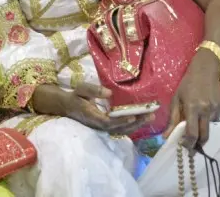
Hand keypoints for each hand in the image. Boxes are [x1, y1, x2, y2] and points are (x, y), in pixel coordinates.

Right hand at [32, 83, 153, 134]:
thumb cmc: (75, 96)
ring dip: (137, 125)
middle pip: (120, 128)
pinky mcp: (106, 126)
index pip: (109, 121)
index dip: (121, 121)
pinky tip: (143, 120)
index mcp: (93, 116)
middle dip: (136, 123)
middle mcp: (99, 125)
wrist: (68, 106)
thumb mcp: (81, 89)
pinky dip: (133, 126)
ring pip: (122, 130)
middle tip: (150, 116)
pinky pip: (121, 129)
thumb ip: (93, 90)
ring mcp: (103, 127)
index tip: (133, 117)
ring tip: (151, 117)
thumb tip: (109, 93)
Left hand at [166, 50, 219, 150]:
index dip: (188, 143)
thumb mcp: (176, 99)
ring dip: (202, 132)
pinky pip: (214, 121)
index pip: (192, 133)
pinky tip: (203, 114)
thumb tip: (166, 137)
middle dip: (197, 145)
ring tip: (196, 129)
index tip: (183, 147)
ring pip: (209, 129)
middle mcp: (206, 110)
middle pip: (204, 136)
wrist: (206, 70)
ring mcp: (215, 109)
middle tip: (191, 147)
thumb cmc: (187, 84)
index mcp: (192, 108)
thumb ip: (172, 119)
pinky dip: (207, 122)